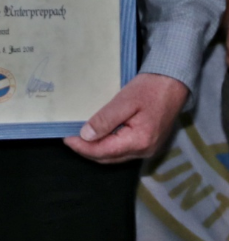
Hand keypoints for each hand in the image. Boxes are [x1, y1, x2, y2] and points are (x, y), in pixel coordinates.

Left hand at [64, 73, 188, 163]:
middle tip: (69, 138)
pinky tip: (99, 136)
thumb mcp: (125, 100)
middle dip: (87, 150)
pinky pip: (123, 150)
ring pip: (115, 156)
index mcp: (139, 141)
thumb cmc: (150, 88)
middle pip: (108, 158)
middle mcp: (144, 151)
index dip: (82, 147)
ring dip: (97, 149)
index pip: (103, 152)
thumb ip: (105, 119)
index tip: (66, 138)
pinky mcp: (149, 143)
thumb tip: (85, 135)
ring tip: (80, 138)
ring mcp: (148, 149)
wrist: (174, 82)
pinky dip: (109, 145)